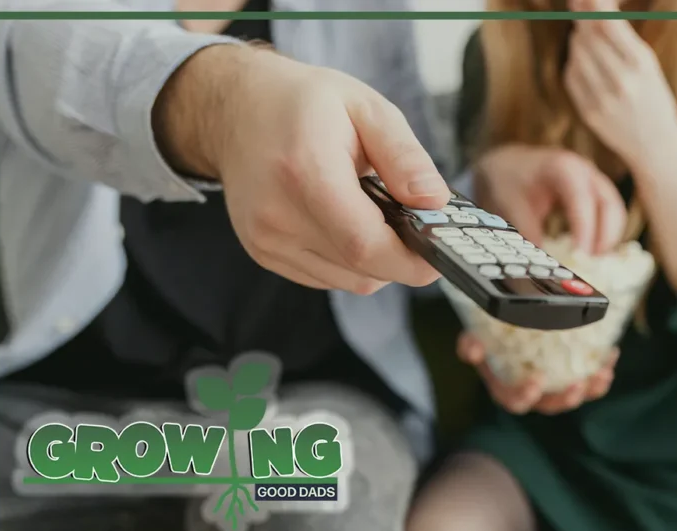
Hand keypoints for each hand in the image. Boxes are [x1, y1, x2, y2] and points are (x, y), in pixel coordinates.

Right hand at [155, 44, 450, 293]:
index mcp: (305, 171)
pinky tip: (347, 221)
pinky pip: (326, 277)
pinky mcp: (264, 253)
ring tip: (374, 213)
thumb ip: (404, 156)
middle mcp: (277, 215)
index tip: (440, 252)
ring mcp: (266, 240)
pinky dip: (349, 260)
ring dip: (375, 259)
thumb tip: (435, 202)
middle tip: (418, 225)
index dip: (411, 260)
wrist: (236, 109)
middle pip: (360, 269)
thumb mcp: (366, 108)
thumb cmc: (304, 104)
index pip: (364, 244)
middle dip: (401, 258)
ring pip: (347, 280)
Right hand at [457, 333, 619, 414]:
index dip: (525, 396)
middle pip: (550, 406)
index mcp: (506, 389)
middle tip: (577, 386)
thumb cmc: (488, 337)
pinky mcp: (572, 376)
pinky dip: (602, 371)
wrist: (505, 329)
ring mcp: (554, 388)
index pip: (515, 402)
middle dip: (565, 399)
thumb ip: (469, 344)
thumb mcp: (474, 338)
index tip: (537, 382)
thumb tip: (472, 350)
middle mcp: (532, 394)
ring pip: (574, 396)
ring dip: (590, 389)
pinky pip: (590, 381)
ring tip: (603, 374)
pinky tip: (612, 354)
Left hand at [474, 144, 626, 254]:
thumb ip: (528, 232)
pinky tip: (593, 252)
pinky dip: (606, 233)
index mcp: (563, 168)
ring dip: (609, 237)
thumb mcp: (512, 205)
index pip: (582, 199)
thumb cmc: (511, 180)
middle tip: (591, 262)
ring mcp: (594, 181)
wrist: (509, 164)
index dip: (585, 228)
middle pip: (609, 204)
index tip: (581, 255)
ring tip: (592, 261)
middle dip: (605, 236)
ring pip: (614, 210)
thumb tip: (542, 263)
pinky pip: (610, 214)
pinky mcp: (596, 193)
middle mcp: (585, 172)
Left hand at [564, 0, 676, 168]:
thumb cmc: (654, 96)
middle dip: (582, 19)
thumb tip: (592, 7)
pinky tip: (587, 65)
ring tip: (590, 42)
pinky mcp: (589, 112)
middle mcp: (621, 80)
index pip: (606, 24)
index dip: (591, 6)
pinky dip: (576, 64)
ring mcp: (602, 98)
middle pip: (587, 36)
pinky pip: (571, 75)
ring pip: (576, 53)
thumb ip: (620, 37)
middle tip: (580, 9)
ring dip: (579, 41)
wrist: (655, 144)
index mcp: (641, 63)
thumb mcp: (647, 64)